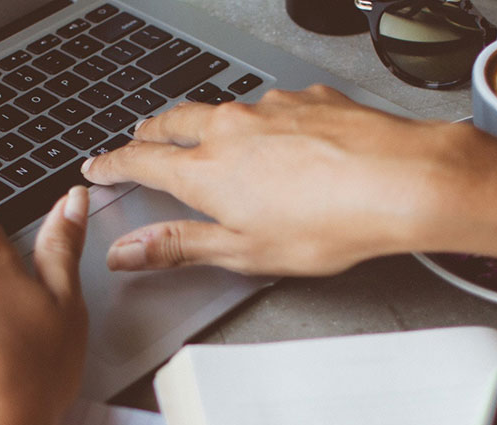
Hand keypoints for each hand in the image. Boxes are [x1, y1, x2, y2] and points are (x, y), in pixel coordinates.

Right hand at [82, 85, 496, 275]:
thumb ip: (181, 247)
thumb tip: (128, 252)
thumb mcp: (244, 252)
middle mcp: (231, 128)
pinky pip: (273, 106)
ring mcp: (271, 108)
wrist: (399, 181)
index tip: (97, 167)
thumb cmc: (330, 222)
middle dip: (151, 131)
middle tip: (139, 139)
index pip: (141, 160)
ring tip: (209, 137)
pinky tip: (283, 138)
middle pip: (174, 121)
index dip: (113, 164)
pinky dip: (263, 120)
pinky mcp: (310, 99)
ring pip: (224, 109)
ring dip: (208, 122)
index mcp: (205, 170)